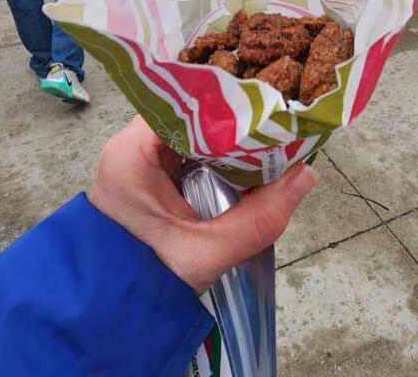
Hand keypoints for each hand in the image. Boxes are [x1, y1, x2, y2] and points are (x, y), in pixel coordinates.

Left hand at [89, 116, 318, 294]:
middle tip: (273, 120)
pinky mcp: (148, 173)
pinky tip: (244, 156)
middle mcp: (130, 146)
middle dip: (232, 119)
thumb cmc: (147, 282)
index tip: (263, 107)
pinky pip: (186, 149)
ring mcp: (138, 159)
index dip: (225, 104)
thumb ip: (259, 218)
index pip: (183, 106)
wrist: (110, 313)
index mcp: (131, 154)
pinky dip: (215, 152)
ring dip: (226, 135)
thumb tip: (307, 175)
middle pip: (188, 115)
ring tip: (265, 134)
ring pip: (190, 131)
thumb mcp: (206, 253)